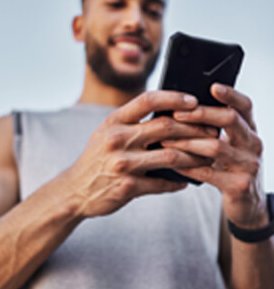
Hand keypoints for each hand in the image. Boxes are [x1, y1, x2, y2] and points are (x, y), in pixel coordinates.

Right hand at [66, 91, 215, 217]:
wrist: (75, 190)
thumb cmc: (96, 160)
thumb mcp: (106, 133)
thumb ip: (132, 122)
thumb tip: (170, 113)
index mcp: (113, 122)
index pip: (148, 100)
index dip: (174, 98)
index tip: (194, 101)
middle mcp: (117, 140)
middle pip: (166, 127)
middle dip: (194, 128)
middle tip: (212, 132)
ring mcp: (122, 164)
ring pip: (171, 156)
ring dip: (194, 157)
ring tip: (207, 158)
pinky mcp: (127, 187)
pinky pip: (162, 183)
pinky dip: (178, 182)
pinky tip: (187, 180)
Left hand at [162, 83, 267, 227]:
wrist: (247, 207)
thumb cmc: (230, 170)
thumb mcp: (230, 147)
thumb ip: (216, 130)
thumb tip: (181, 109)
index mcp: (250, 131)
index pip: (245, 106)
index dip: (230, 94)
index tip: (212, 86)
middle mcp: (254, 144)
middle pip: (230, 120)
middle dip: (201, 114)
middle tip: (177, 114)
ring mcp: (249, 165)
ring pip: (216, 147)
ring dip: (188, 142)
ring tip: (166, 140)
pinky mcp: (239, 186)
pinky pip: (208, 173)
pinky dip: (188, 166)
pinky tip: (173, 163)